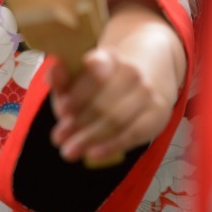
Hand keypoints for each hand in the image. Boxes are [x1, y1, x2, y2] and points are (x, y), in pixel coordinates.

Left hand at [47, 47, 173, 165]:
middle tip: (58, 139)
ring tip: (70, 150)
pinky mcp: (157, 113)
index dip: (78, 92)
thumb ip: (62, 79)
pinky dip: (112, 145)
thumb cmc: (99, 86)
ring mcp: (147, 92)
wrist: (140, 83)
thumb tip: (53, 72)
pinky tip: (93, 154)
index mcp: (108, 57)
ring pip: (117, 119)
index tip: (62, 110)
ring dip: (90, 137)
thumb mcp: (76, 81)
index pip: (95, 70)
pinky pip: (134, 133)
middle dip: (78, 123)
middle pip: (103, 102)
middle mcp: (130, 71)